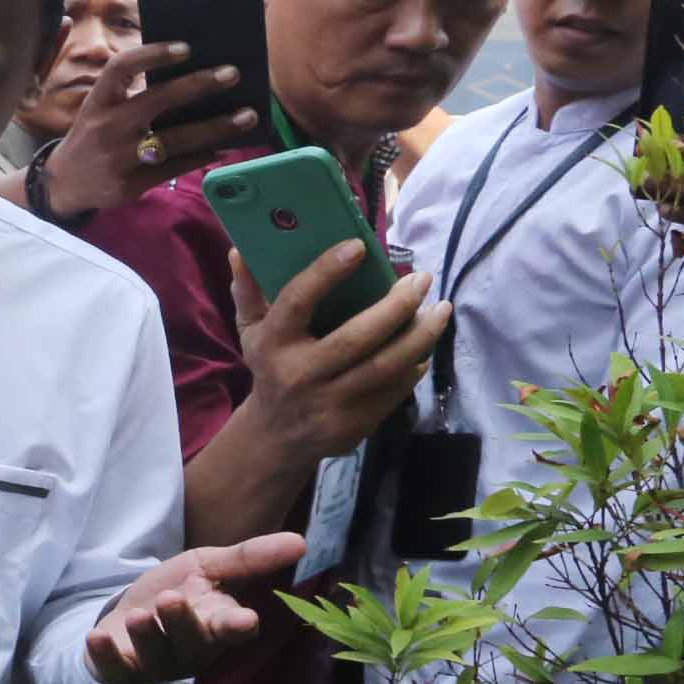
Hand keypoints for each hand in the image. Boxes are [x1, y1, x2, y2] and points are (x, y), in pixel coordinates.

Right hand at [42, 44, 268, 218]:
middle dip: (198, 85)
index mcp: (98, 102)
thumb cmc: (92, 137)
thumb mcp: (99, 110)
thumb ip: (130, 94)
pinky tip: (222, 147)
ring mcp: (118, 158)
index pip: (121, 69)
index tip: (186, 48)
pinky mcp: (130, 184)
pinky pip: (175, 167)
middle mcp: (107, 127)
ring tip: (246, 116)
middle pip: (157, 100)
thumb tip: (188, 76)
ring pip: (175, 140)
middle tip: (232, 74)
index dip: (152, 54)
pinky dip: (202, 156)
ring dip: (216, 127)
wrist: (64, 184)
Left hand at [85, 534, 304, 683]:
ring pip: (156, 657)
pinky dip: (105, 656)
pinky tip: (95, 637)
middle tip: (170, 600)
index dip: (237, 626)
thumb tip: (301, 541)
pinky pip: (115, 670)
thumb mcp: (209, 567)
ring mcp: (157, 663)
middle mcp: (191, 650)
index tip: (244, 620)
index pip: (233, 630)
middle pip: (193, 643)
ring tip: (137, 615)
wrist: (130, 611)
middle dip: (182, 624)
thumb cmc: (180, 592)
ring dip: (147, 636)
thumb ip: (249, 558)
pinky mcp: (122, 671)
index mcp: (217, 625)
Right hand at [230, 241, 449, 465]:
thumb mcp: (250, 332)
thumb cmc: (270, 368)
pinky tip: (425, 345)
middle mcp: (300, 374)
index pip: (298, 302)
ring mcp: (330, 402)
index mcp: (273, 344)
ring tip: (441, 309)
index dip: (327, 272)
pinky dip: (415, 364)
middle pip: (357, 337)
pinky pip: (395, 390)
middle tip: (421, 280)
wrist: (276, 437)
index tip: (358, 246)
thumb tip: (242, 250)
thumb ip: (248, 292)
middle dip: (396, 306)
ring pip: (386, 366)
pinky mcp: (355, 423)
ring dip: (421, 336)